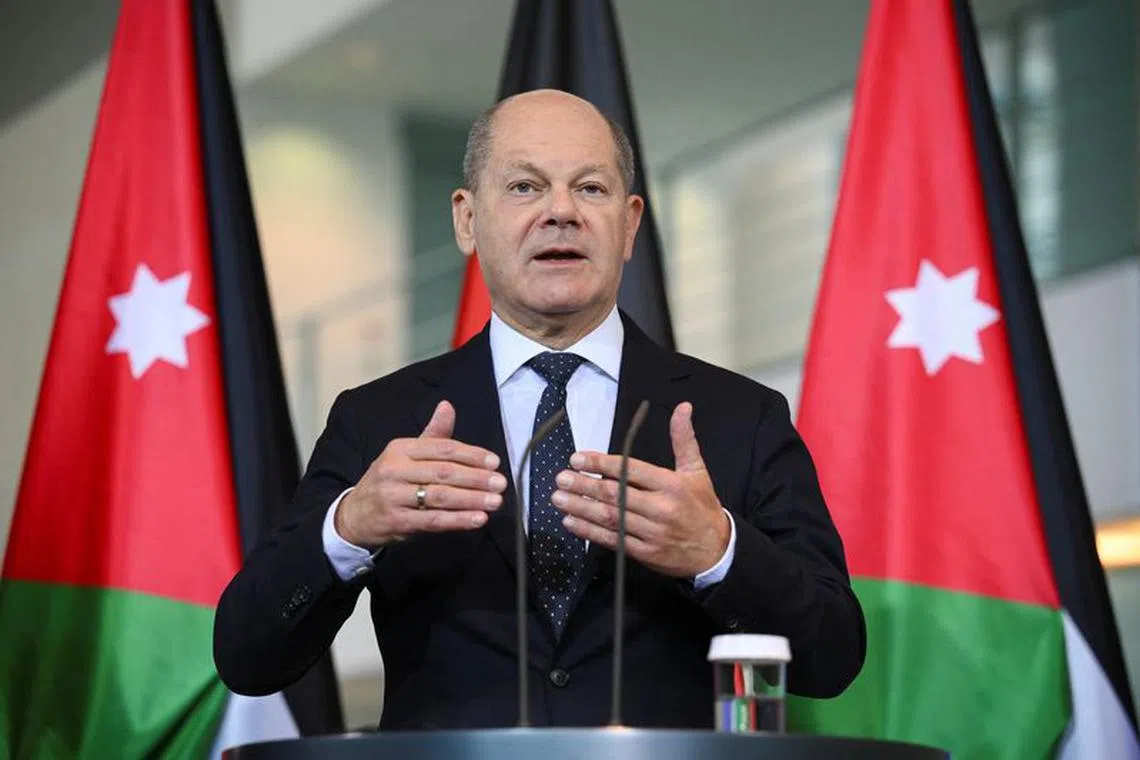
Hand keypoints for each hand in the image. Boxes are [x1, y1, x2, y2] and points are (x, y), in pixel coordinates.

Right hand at [335, 401, 506, 547]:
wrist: (354, 515)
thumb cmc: (389, 481)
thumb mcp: (405, 455)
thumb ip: (433, 435)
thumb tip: (448, 406)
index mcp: (401, 449)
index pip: (442, 448)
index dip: (471, 455)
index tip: (494, 462)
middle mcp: (395, 470)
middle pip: (443, 472)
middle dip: (476, 478)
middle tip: (500, 483)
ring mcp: (394, 496)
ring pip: (440, 496)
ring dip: (471, 500)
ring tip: (495, 501)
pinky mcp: (396, 521)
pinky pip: (432, 521)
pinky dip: (457, 520)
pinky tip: (477, 519)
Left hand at [551, 402, 730, 578]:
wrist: (716, 552)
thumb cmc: (703, 508)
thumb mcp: (697, 470)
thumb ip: (683, 439)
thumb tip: (683, 408)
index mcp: (671, 485)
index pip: (630, 470)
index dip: (601, 463)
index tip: (578, 459)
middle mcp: (661, 508)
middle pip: (615, 494)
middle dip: (584, 485)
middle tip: (562, 478)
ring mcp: (652, 533)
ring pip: (610, 517)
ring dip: (581, 508)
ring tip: (560, 498)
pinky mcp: (645, 553)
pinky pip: (613, 540)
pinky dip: (590, 531)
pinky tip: (572, 522)